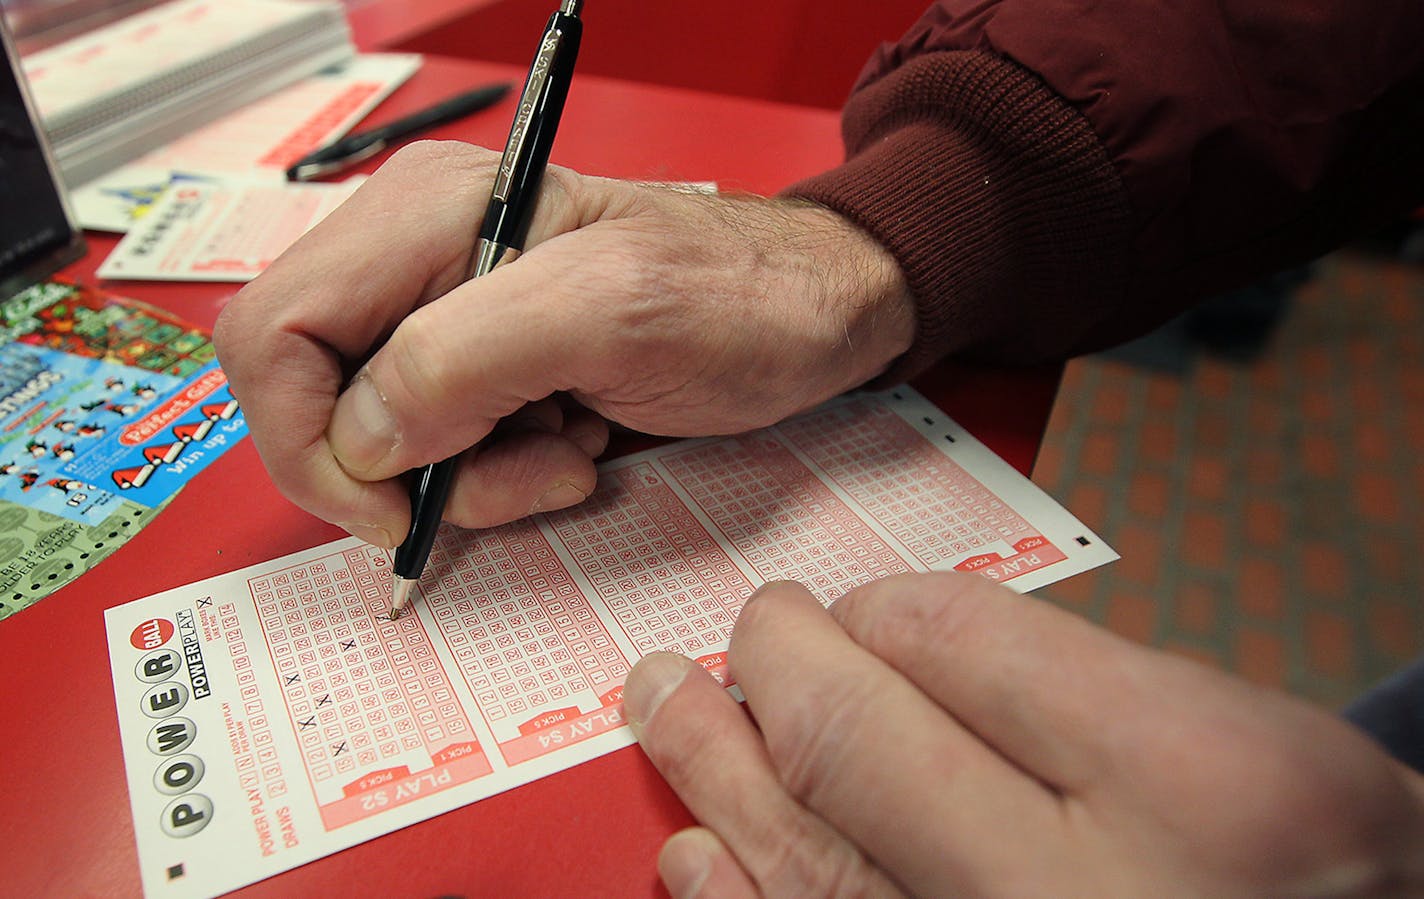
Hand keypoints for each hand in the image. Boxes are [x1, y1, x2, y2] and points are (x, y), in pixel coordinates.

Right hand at [213, 141, 913, 543]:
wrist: (813, 313)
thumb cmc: (741, 296)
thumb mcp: (615, 313)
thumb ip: (468, 359)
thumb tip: (359, 438)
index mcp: (424, 214)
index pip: (275, 334)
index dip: (309, 439)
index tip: (400, 501)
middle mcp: (414, 256)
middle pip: (316, 396)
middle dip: (402, 469)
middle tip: (525, 471)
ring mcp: (445, 313)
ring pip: (375, 438)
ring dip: (467, 478)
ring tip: (569, 450)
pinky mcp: (481, 364)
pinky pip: (433, 448)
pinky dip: (494, 474)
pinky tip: (572, 441)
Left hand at [623, 573, 1423, 896]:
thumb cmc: (1299, 858)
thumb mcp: (1234, 726)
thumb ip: (1059, 676)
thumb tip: (880, 640)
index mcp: (1193, 779)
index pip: (957, 643)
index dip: (881, 610)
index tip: (866, 611)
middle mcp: (1083, 895)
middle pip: (857, 746)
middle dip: (779, 665)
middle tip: (752, 629)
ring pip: (810, 857)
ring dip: (714, 765)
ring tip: (664, 699)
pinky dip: (740, 898)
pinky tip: (694, 851)